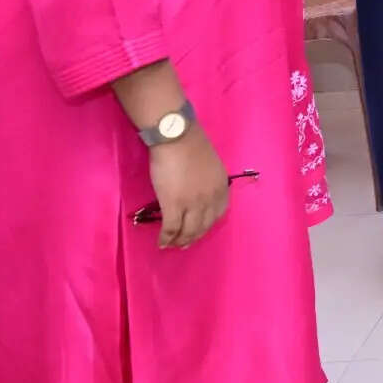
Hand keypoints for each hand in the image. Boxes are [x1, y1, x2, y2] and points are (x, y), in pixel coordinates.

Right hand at [148, 128, 230, 250]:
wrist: (176, 137)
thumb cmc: (190, 144)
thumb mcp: (210, 164)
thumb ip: (208, 180)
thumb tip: (198, 188)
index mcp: (221, 186)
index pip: (219, 213)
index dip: (209, 224)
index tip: (201, 229)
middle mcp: (211, 198)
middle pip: (204, 226)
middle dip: (194, 237)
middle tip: (185, 243)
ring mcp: (193, 204)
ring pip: (188, 231)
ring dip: (180, 241)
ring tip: (172, 245)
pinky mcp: (174, 205)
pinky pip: (171, 229)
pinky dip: (166, 239)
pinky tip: (161, 243)